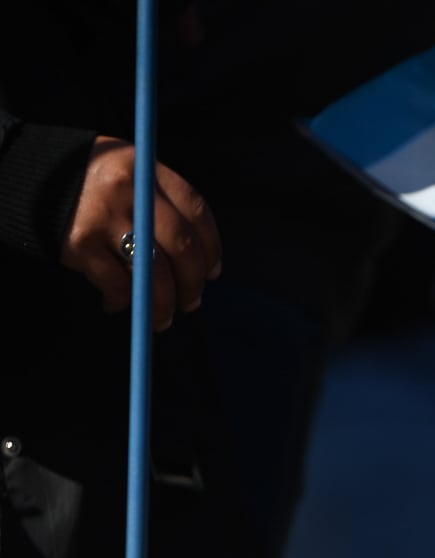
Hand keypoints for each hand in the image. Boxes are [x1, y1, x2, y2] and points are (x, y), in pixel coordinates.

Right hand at [58, 135, 222, 330]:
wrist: (29, 178)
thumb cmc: (93, 183)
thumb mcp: (131, 175)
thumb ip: (163, 205)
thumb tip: (202, 262)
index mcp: (146, 170)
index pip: (197, 211)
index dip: (211, 247)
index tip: (213, 272)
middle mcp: (129, 191)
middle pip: (181, 246)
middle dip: (192, 283)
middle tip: (192, 302)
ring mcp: (103, 217)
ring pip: (152, 271)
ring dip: (163, 302)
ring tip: (164, 318)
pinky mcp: (80, 242)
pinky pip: (116, 283)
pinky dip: (122, 301)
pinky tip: (119, 305)